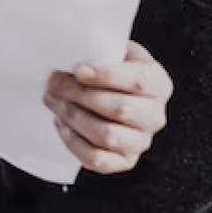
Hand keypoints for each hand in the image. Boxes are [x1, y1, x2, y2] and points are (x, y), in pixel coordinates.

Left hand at [44, 41, 172, 174]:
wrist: (120, 92)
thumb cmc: (116, 69)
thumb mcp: (117, 51)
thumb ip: (103, 51)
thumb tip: (73, 52)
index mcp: (158, 83)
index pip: (138, 81)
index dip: (106, 75)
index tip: (78, 68)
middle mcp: (155, 116)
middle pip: (120, 109)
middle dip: (80, 94)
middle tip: (54, 82)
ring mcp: (141, 142)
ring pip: (107, 136)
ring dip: (73, 116)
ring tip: (53, 99)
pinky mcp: (124, 161)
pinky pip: (97, 159)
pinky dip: (74, 142)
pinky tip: (61, 122)